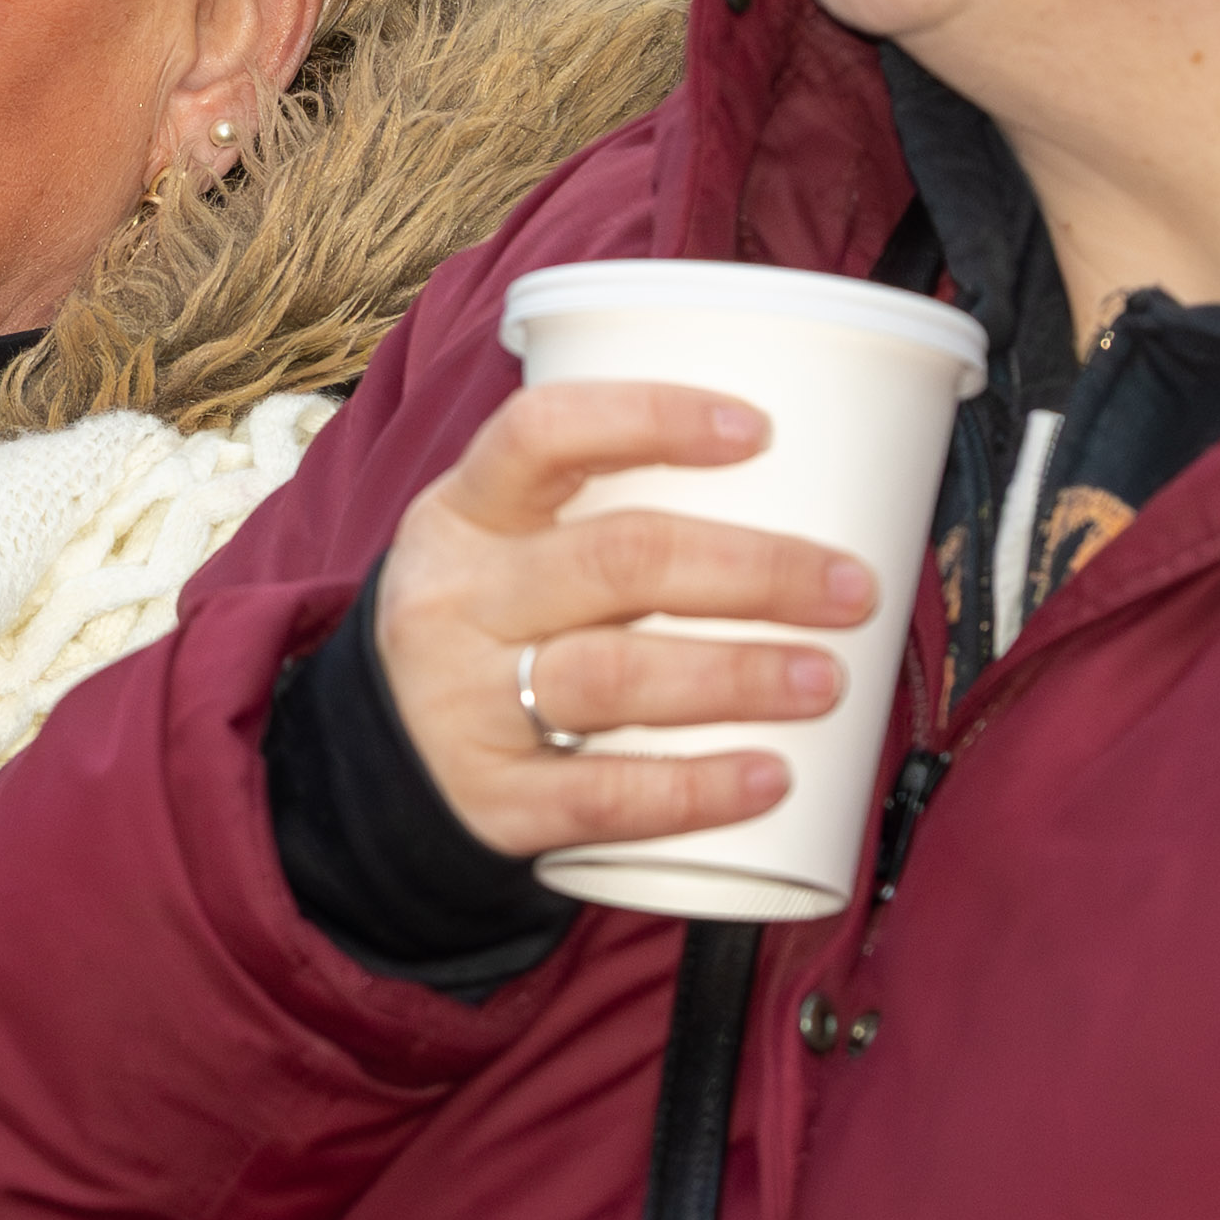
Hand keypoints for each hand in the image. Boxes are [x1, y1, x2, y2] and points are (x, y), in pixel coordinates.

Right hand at [360, 380, 880, 869]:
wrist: (368, 768)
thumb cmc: (482, 631)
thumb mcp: (496, 549)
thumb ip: (599, 514)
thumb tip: (796, 489)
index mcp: (462, 513)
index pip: (543, 433)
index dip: (651, 419)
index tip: (758, 431)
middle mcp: (456, 600)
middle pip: (616, 561)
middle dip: (753, 569)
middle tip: (850, 587)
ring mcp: (466, 703)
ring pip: (614, 677)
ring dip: (737, 675)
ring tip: (826, 680)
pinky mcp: (491, 800)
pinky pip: (602, 795)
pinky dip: (696, 788)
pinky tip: (769, 778)